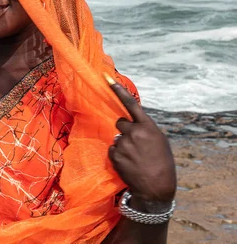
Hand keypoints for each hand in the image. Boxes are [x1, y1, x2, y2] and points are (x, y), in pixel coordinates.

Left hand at [108, 82, 176, 208]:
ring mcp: (123, 144)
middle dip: (125, 130)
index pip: (131, 104)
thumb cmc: (162, 163)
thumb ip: (145, 128)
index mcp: (148, 127)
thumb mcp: (160, 141)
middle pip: (120, 122)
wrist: (156, 189)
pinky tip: (129, 164)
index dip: (118, 90)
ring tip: (135, 158)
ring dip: (123, 145)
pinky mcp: (115, 155)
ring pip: (117, 137)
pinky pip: (112, 149)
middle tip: (135, 144)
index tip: (106, 78)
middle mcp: (134, 132)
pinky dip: (118, 156)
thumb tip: (131, 122)